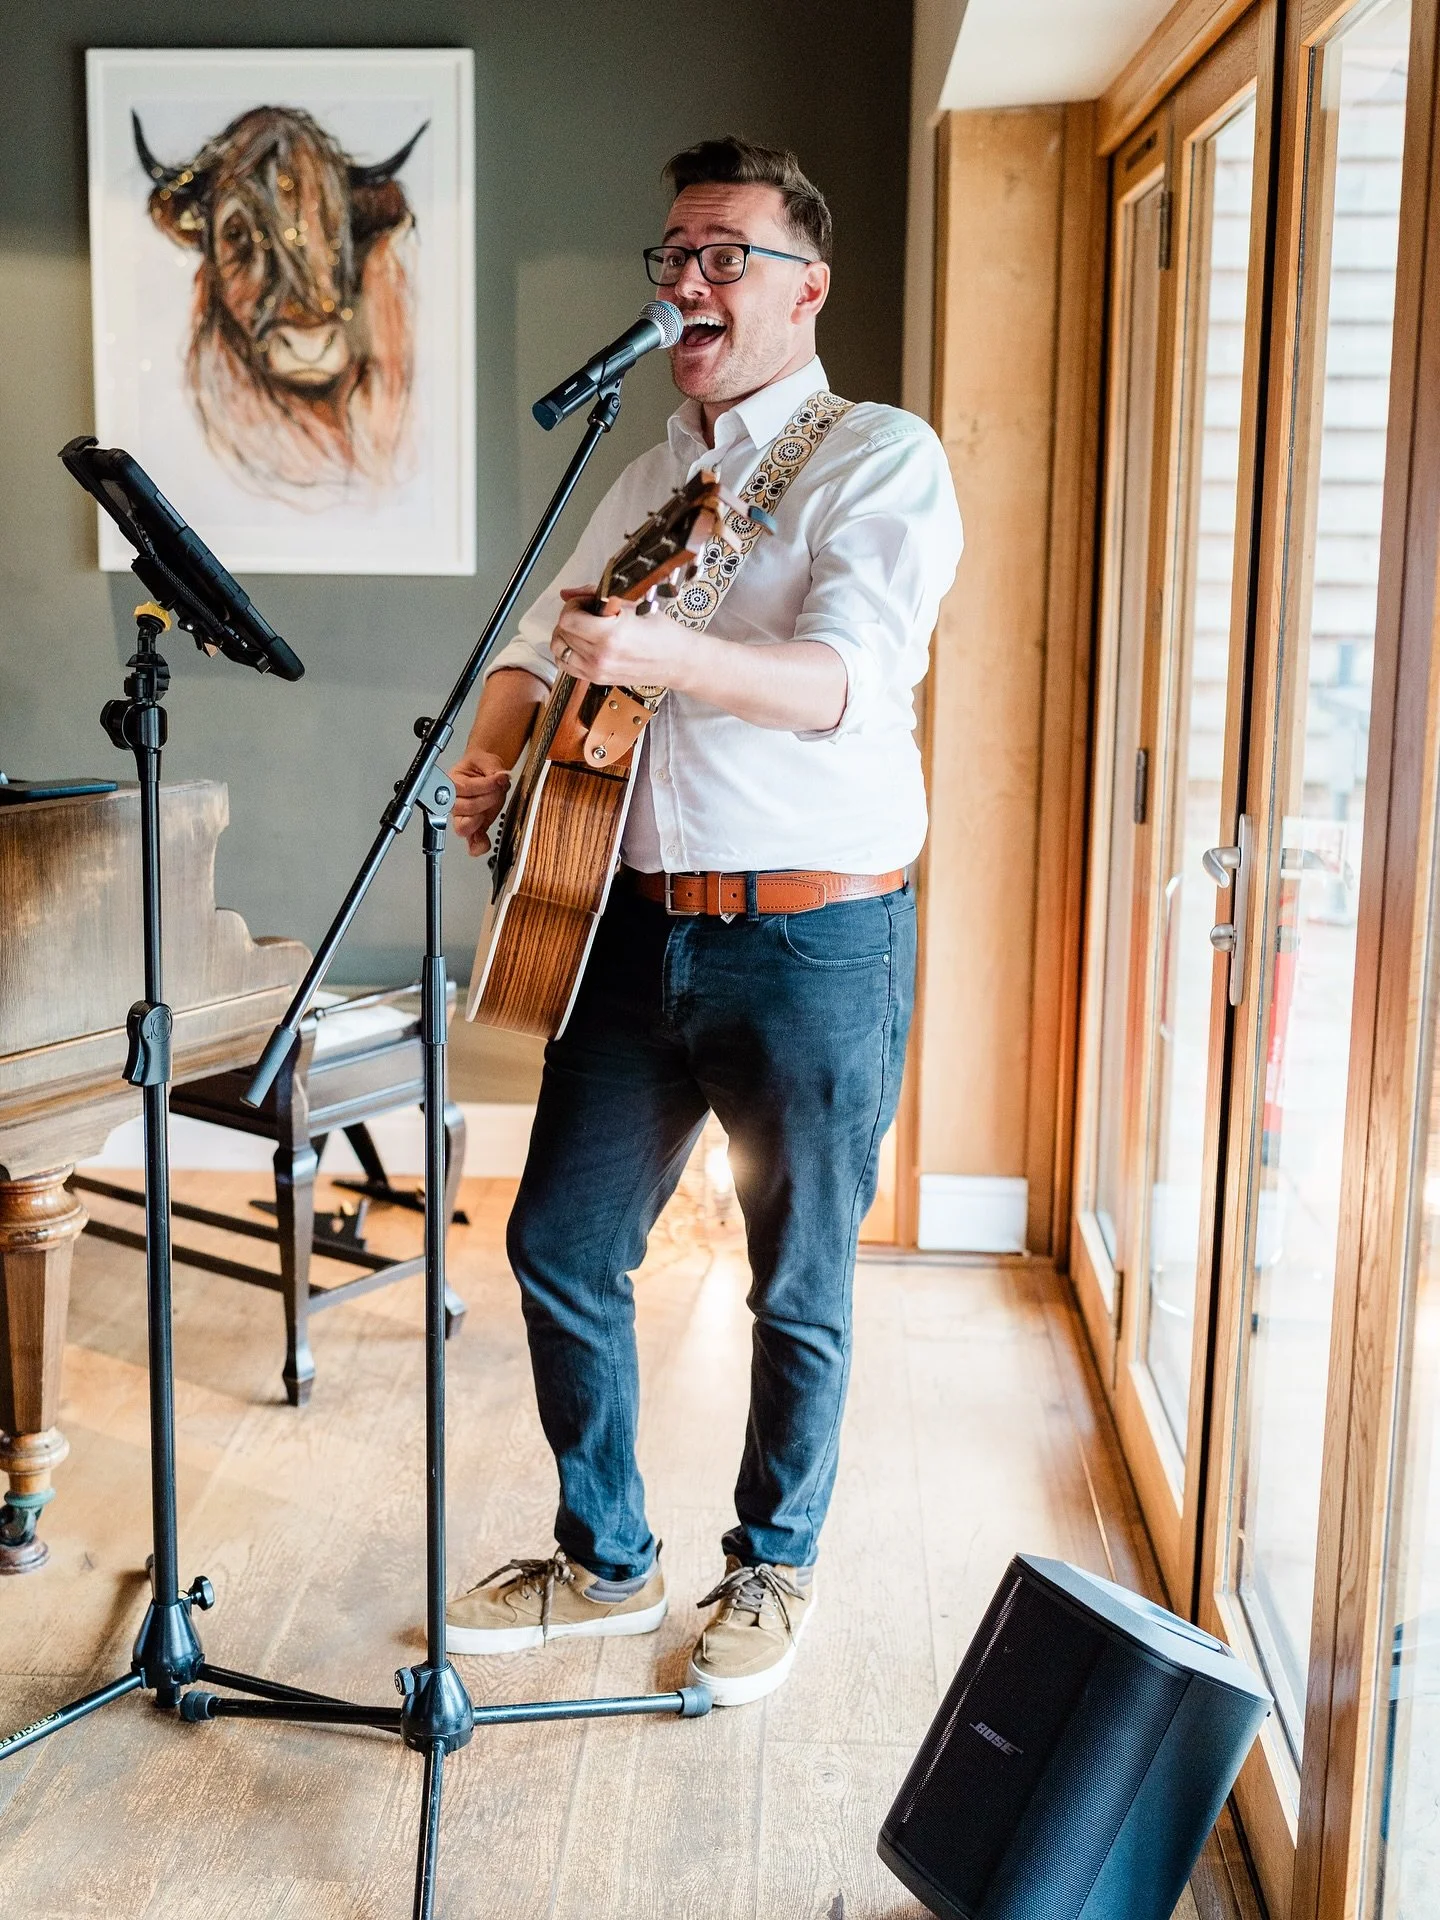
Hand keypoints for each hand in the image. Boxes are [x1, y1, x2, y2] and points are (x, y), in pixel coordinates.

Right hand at [449, 747, 510, 856]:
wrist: (484, 770)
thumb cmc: (480, 767)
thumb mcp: (487, 760)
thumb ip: (493, 768)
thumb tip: (500, 778)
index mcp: (451, 783)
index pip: (463, 788)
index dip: (484, 785)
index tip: (498, 779)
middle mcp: (453, 802)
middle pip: (465, 808)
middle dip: (487, 799)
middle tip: (498, 790)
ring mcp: (462, 817)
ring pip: (464, 826)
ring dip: (483, 817)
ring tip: (493, 805)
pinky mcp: (474, 827)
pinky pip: (471, 842)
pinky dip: (477, 845)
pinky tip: (484, 844)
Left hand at [550, 584, 688, 688]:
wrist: (677, 661)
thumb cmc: (662, 632)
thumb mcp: (631, 604)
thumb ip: (595, 595)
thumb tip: (568, 593)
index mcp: (610, 635)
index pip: (568, 619)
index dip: (573, 606)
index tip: (585, 603)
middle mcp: (600, 656)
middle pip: (562, 634)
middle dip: (570, 619)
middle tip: (586, 613)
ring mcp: (597, 671)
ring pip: (559, 651)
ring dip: (566, 636)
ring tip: (583, 629)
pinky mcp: (597, 680)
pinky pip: (567, 666)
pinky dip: (568, 653)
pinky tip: (582, 645)